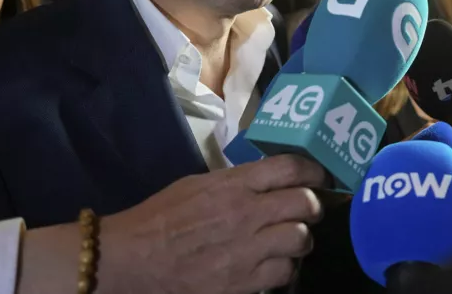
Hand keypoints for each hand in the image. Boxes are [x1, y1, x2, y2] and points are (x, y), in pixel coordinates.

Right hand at [99, 155, 325, 293]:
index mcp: (233, 185)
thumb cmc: (161, 217)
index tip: (319, 176)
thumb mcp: (198, 185)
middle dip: (312, 206)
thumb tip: (266, 179)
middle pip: (305, 203)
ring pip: (301, 239)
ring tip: (291, 240)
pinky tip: (273, 264)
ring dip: (301, 239)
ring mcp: (246, 251)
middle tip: (307, 210)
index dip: (313, 171)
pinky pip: (284, 272)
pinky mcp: (242, 283)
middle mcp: (245, 214)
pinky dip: (285, 268)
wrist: (132, 258)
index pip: (289, 169)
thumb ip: (236, 181)